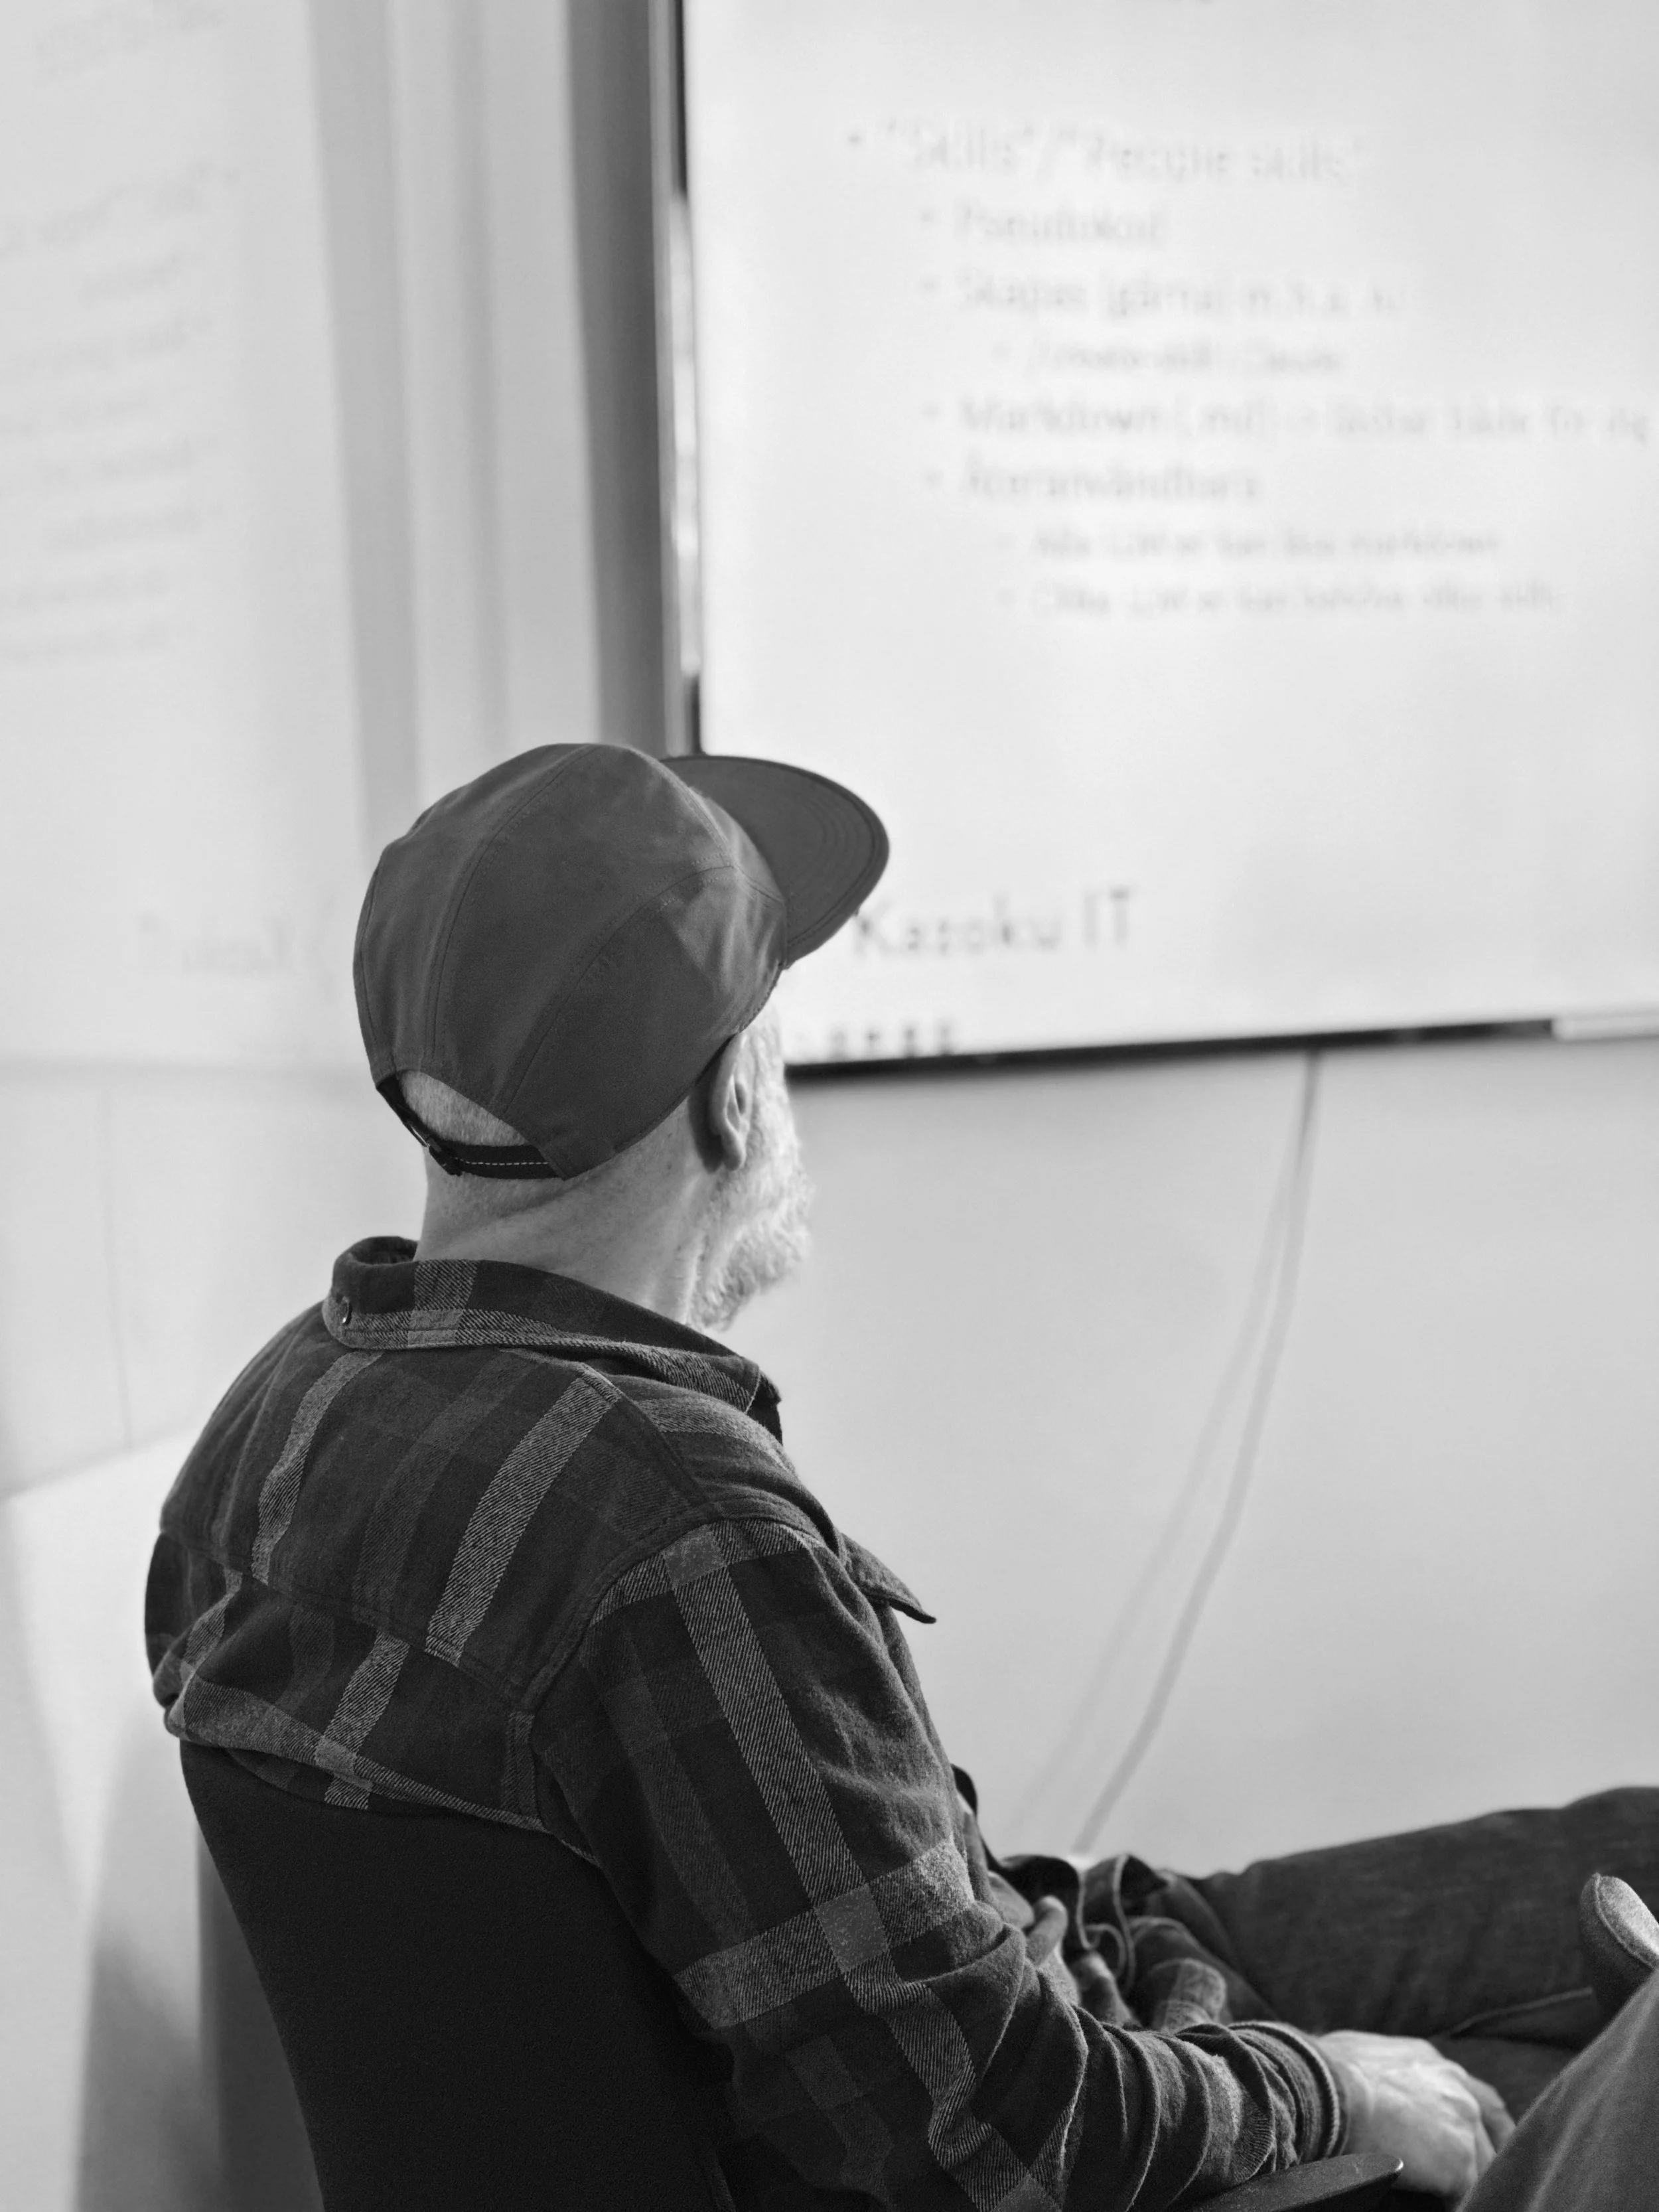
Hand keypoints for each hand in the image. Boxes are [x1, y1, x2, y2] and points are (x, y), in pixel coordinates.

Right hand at [1316, 2030, 1513, 2202]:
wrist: (1326, 2092)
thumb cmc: (1323, 2074)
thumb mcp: (1356, 2056)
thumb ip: (1376, 2071)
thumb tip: (1358, 2086)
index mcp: (1429, 2061)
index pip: (1473, 2091)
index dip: (1480, 2119)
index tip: (1487, 2139)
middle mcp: (1455, 2085)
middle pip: (1490, 2127)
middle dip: (1490, 2152)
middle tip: (1484, 2177)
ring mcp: (1462, 2123)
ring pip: (1482, 2166)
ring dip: (1466, 2183)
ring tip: (1450, 2199)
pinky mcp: (1460, 2163)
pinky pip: (1467, 2197)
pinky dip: (1453, 2206)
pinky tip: (1439, 2209)